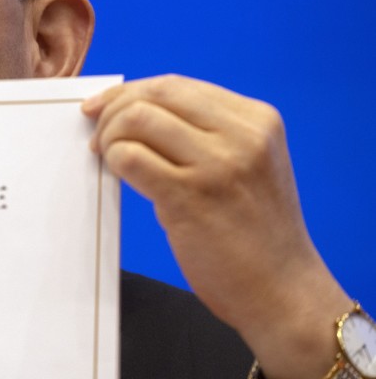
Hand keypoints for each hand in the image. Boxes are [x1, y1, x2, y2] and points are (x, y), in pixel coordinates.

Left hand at [82, 75, 350, 378]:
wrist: (283, 292)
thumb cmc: (254, 231)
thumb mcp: (247, 165)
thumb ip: (204, 135)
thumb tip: (132, 114)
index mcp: (257, 120)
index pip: (176, 86)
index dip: (130, 92)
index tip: (102, 106)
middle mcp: (242, 135)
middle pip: (155, 94)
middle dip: (113, 108)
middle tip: (96, 134)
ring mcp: (218, 165)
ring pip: (137, 119)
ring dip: (110, 136)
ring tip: (108, 158)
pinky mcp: (190, 196)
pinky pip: (130, 157)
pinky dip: (114, 161)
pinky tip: (117, 175)